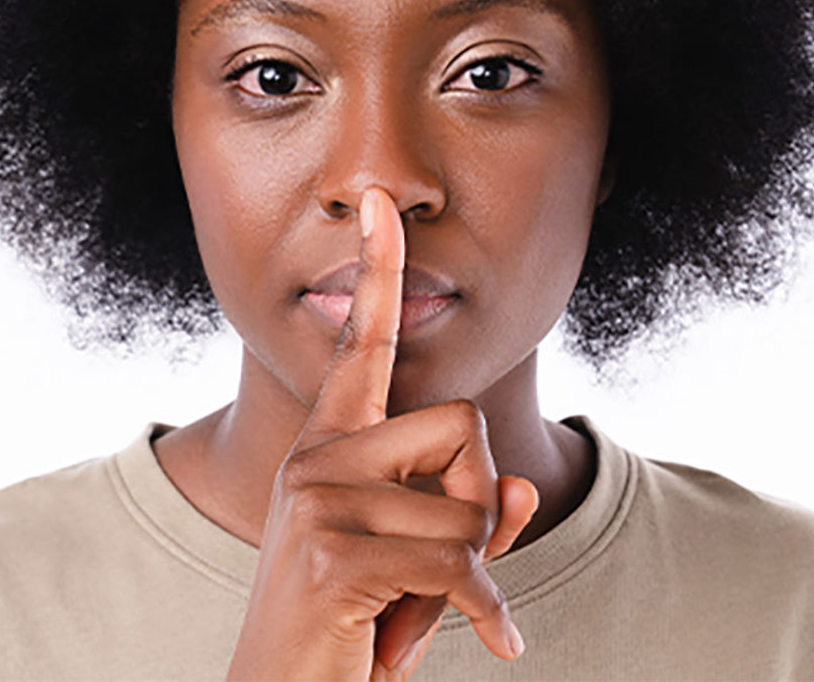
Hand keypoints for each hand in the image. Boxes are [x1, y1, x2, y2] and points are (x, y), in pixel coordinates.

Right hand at [227, 187, 538, 680]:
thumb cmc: (355, 622)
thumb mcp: (421, 558)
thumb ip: (470, 516)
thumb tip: (518, 490)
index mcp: (334, 441)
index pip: (362, 336)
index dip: (378, 265)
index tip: (378, 202)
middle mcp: (321, 452)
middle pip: (462, 422)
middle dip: (477, 494)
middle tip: (436, 560)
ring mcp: (321, 497)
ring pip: (469, 499)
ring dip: (471, 567)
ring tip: (417, 604)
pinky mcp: (334, 552)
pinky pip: (462, 561)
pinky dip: (488, 610)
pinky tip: (489, 637)